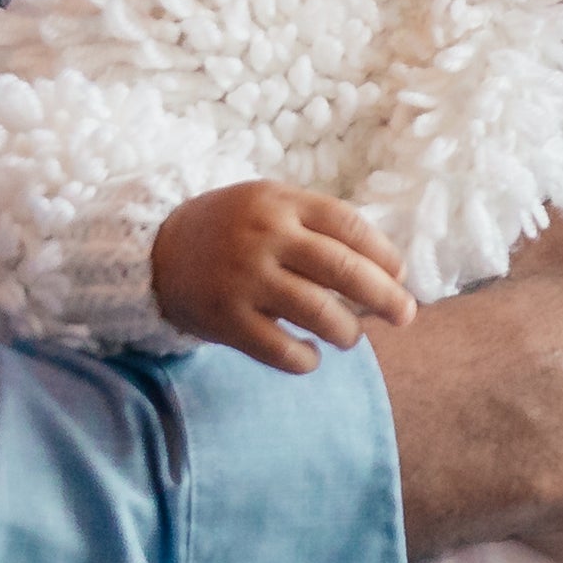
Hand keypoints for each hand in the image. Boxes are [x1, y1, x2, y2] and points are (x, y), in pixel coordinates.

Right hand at [152, 182, 414, 373]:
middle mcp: (265, 237)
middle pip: (343, 270)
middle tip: (405, 315)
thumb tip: (388, 270)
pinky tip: (310, 357)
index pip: (351, 227)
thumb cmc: (234, 230)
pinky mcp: (224, 317)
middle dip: (385, 297)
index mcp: (283, 203)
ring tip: (349, 337)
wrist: (156, 251)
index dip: (383, 255)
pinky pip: (278, 348)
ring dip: (346, 331)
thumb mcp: (272, 205)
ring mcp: (244, 278)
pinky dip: (304, 359)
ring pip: (318, 312)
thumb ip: (321, 227)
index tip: (399, 276)